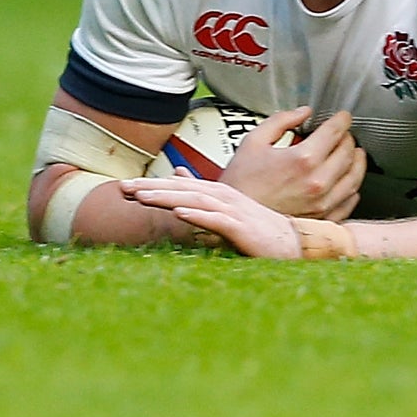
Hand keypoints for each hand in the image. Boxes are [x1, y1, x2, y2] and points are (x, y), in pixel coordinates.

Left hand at [121, 178, 302, 258]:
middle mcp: (223, 197)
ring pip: (194, 200)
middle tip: (122, 188)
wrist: (293, 241)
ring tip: (142, 196)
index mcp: (217, 192)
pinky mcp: (241, 228)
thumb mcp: (227, 208)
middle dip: (151, 187)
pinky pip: (216, 220)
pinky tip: (179, 213)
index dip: (152, 185)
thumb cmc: (258, 228)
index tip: (125, 187)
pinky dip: (197, 215)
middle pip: (181, 189)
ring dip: (167, 197)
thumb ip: (201, 192)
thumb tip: (178, 174)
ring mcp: (232, 211)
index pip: (178, 185)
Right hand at [220, 107, 366, 220]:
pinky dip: (352, 189)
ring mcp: (322, 204)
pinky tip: (348, 183)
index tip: (343, 117)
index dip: (342, 119)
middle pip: (348, 153)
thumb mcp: (254, 141)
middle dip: (348, 138)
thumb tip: (303, 112)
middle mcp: (317, 183)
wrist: (234, 220)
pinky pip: (347, 202)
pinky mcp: (321, 220)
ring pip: (354, 178)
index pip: (335, 132)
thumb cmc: (240, 184)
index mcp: (303, 160)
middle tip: (343, 133)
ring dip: (356, 162)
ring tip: (353, 153)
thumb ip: (281, 121)